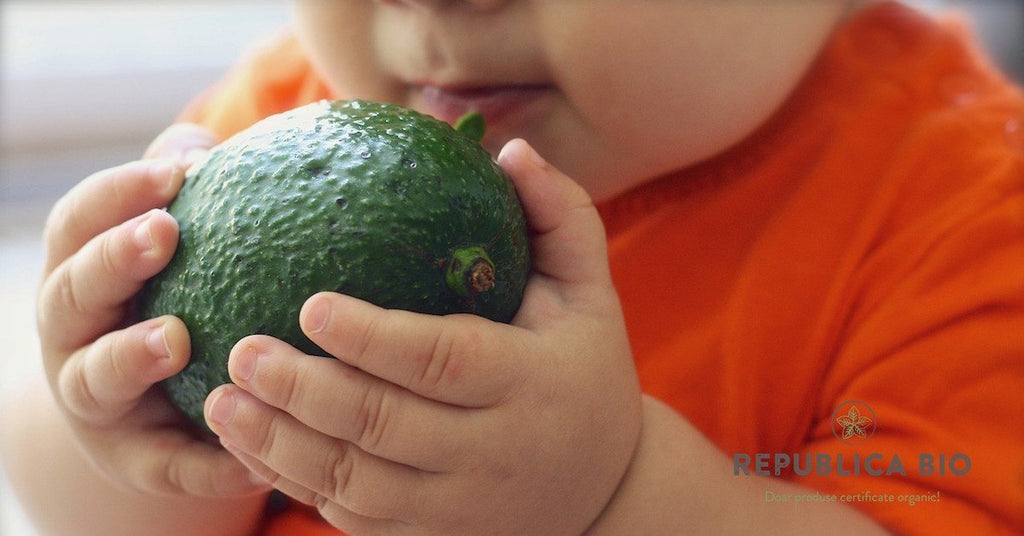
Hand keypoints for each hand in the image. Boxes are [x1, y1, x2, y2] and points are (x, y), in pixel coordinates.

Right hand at [36, 124, 267, 496]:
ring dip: (128, 355)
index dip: (116, 193)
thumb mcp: (166, 249)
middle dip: (111, 259)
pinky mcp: (133, 459)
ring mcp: (95, 401)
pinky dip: (203, 462)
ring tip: (174, 340)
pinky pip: (165, 464)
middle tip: (164, 232)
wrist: (146, 412)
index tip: (172, 171)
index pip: (79, 223)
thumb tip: (212, 144)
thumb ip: (184, 194)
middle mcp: (73, 335)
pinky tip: (250, 458)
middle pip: (73, 293)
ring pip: (95, 378)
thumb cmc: (166, 301)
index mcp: (80, 273)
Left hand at [204, 138, 643, 534]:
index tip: (309, 305)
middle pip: (385, 425)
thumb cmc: (585, 371)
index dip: (374, 338)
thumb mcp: (590, 293)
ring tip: (222, 401)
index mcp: (529, 382)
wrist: (606, 493)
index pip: (443, 360)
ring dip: (281, 445)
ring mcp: (459, 506)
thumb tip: (510, 149)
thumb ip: (560, 216)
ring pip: (356, 483)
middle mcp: (493, 453)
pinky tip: (251, 448)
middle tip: (243, 350)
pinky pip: (353, 518)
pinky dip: (297, 485)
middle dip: (305, 391)